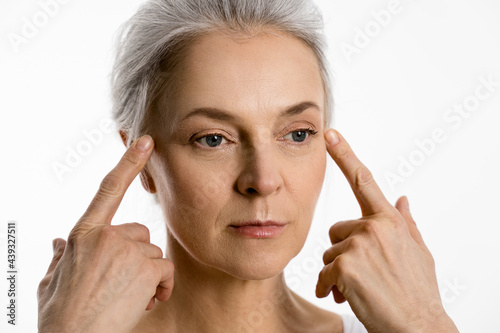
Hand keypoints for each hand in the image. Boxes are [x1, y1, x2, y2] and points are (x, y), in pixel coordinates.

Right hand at [37, 135, 173, 332]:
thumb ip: (60, 258)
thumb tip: (58, 242)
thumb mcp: (52, 282)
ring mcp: (127, 251)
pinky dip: (161, 286)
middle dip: (136, 256)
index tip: (146, 141)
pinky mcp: (146, 268)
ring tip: (126, 297)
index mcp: (84, 234)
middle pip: (140, 233)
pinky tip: (145, 301)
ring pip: (153, 253)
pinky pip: (165, 270)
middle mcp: (107, 236)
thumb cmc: (61, 316)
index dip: (128, 162)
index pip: (109, 189)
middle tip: (120, 283)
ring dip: (147, 275)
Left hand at [316, 129, 457, 332]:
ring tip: (358, 288)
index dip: (345, 155)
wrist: (419, 326)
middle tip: (362, 274)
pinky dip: (329, 287)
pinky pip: (324, 273)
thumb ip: (406, 222)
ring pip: (329, 253)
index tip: (330, 134)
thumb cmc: (418, 291)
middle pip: (336, 231)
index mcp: (390, 220)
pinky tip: (344, 297)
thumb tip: (401, 197)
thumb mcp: (419, 253)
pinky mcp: (345, 264)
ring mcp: (360, 244)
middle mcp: (375, 226)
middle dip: (343, 253)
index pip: (364, 181)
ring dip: (337, 273)